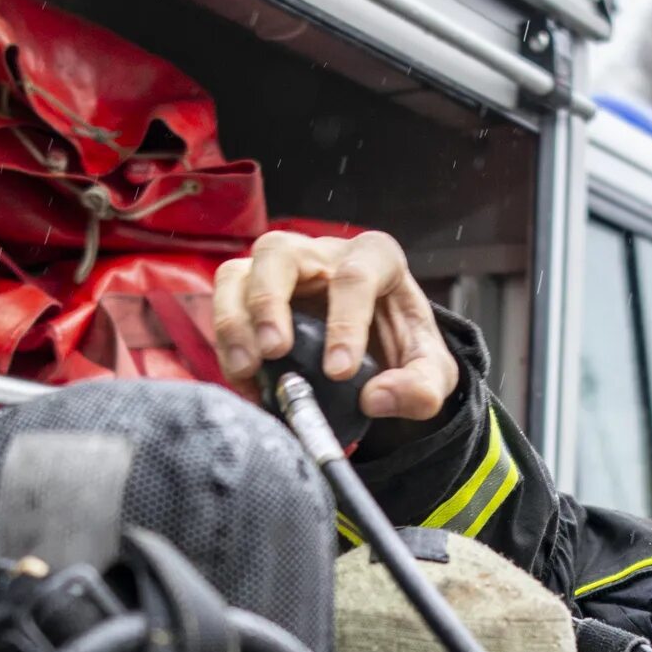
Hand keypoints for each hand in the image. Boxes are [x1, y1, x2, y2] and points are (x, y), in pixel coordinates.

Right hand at [210, 228, 461, 422]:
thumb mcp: (428, 370)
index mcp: (375, 258)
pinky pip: (223, 302)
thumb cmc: (400, 347)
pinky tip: (245, 378)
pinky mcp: (250, 291)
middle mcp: (321, 254)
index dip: (345, 322)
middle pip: (280, 253)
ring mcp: (280, 269)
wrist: (378, 352)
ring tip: (247, 367)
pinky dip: (226, 341)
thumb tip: (376, 398)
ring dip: (234, 319)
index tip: (338, 371)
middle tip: (274, 351)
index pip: (355, 275)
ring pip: (239, 272)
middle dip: (270, 302)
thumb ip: (420, 387)